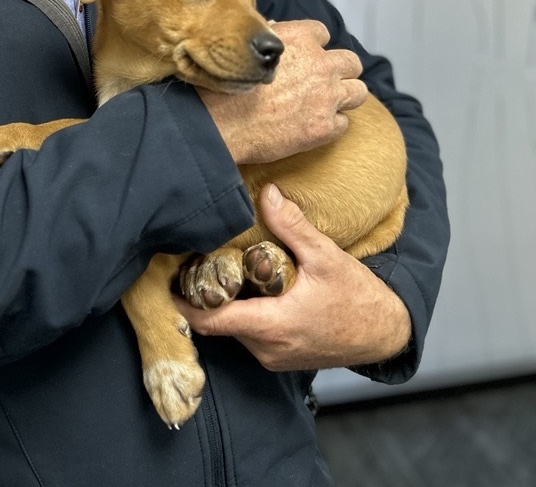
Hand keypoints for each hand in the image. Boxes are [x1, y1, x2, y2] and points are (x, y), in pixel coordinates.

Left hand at [177, 184, 411, 370]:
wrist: (385, 332)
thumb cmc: (358, 298)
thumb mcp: (326, 256)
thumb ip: (292, 226)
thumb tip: (266, 193)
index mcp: (273, 326)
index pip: (211, 322)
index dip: (184, 303)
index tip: (168, 280)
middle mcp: (267, 349)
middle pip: (219, 324)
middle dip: (206, 295)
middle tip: (195, 262)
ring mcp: (273, 357)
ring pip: (234, 331)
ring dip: (226, 305)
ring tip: (220, 270)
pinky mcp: (280, 359)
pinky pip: (250, 336)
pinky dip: (243, 314)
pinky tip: (248, 288)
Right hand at [199, 19, 366, 164]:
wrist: (221, 122)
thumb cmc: (228, 84)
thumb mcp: (246, 47)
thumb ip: (268, 36)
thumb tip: (275, 28)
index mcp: (301, 39)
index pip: (323, 33)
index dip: (315, 46)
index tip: (306, 57)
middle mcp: (320, 64)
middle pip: (352, 62)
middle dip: (341, 71)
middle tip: (324, 82)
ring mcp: (327, 96)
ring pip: (359, 91)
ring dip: (345, 97)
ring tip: (327, 104)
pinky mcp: (325, 127)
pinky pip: (344, 123)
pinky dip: (331, 125)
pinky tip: (312, 126)